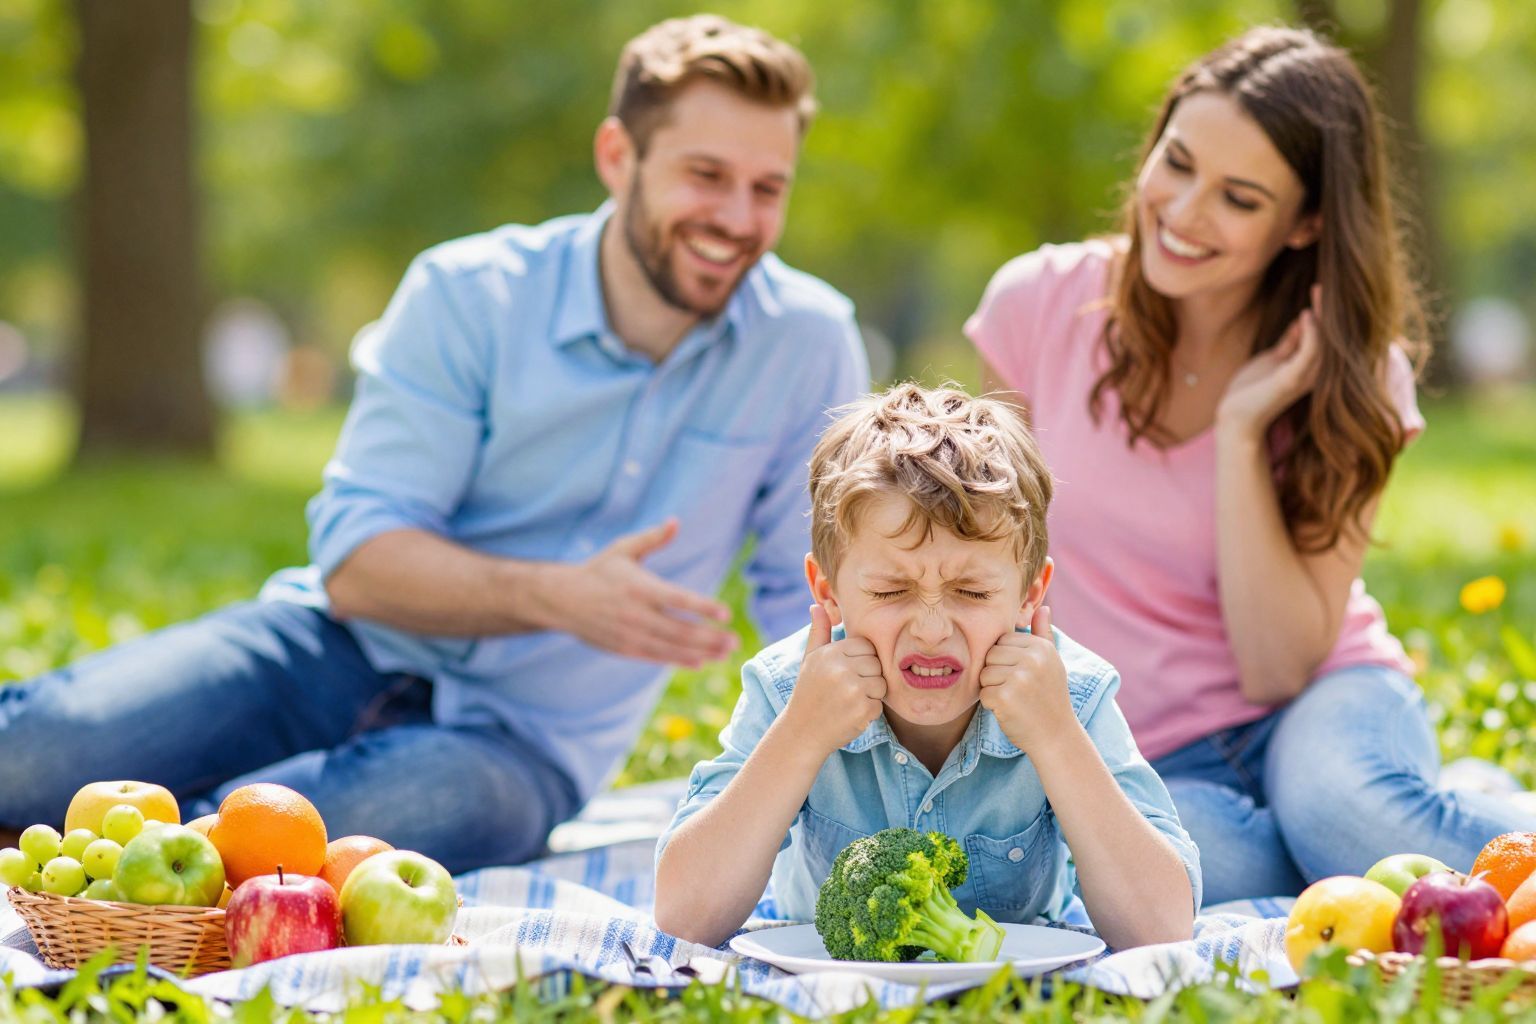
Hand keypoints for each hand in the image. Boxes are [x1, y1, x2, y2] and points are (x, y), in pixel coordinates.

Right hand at [542, 519, 736, 666]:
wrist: (561, 599)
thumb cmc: (598, 571)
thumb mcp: (623, 549)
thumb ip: (653, 538)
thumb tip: (675, 522)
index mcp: (639, 587)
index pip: (677, 599)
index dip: (703, 607)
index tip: (726, 613)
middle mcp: (636, 613)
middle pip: (680, 629)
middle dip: (710, 637)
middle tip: (735, 641)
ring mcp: (630, 634)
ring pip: (671, 647)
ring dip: (701, 652)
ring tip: (725, 653)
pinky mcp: (624, 648)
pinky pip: (656, 657)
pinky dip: (679, 660)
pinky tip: (700, 662)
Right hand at [784, 604, 885, 755]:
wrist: (802, 732)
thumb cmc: (808, 693)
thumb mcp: (810, 660)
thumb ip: (818, 633)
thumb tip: (816, 606)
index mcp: (830, 653)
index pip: (866, 645)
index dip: (860, 660)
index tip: (846, 673)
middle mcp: (840, 669)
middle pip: (876, 664)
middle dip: (867, 678)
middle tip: (846, 690)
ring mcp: (852, 690)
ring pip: (881, 684)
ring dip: (870, 695)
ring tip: (848, 702)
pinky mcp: (862, 710)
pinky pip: (880, 705)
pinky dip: (869, 712)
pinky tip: (850, 715)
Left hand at [978, 605, 1072, 752]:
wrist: (1056, 736)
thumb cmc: (1050, 698)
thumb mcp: (1052, 663)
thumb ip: (1043, 634)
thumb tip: (1043, 608)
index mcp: (1041, 647)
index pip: (1002, 641)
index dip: (1006, 661)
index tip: (1023, 677)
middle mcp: (1032, 659)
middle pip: (990, 656)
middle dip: (996, 674)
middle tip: (1017, 691)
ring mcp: (1019, 678)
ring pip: (984, 674)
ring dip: (993, 690)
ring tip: (1015, 700)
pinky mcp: (1005, 697)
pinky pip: (983, 693)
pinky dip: (991, 705)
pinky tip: (1010, 711)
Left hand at [1216, 285, 1323, 441]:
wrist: (1235, 416)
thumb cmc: (1253, 389)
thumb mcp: (1274, 358)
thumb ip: (1291, 342)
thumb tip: (1304, 319)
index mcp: (1310, 367)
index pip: (1325, 336)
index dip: (1324, 313)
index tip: (1319, 289)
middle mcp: (1313, 373)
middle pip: (1330, 337)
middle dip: (1327, 310)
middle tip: (1322, 285)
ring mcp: (1304, 378)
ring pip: (1324, 342)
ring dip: (1322, 316)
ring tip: (1317, 293)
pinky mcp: (1291, 381)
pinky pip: (1309, 354)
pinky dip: (1310, 334)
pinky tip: (1306, 316)